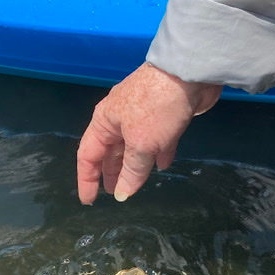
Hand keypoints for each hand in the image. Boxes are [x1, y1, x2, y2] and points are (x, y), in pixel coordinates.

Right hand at [75, 63, 221, 203]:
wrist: (188, 73)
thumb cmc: (156, 107)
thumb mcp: (141, 144)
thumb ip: (132, 171)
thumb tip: (122, 195)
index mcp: (105, 121)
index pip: (88, 155)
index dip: (87, 179)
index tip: (89, 200)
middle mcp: (119, 118)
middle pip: (110, 151)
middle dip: (112, 172)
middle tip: (115, 194)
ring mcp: (143, 115)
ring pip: (134, 146)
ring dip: (134, 165)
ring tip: (135, 185)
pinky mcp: (165, 114)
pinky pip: (156, 139)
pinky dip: (157, 153)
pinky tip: (162, 166)